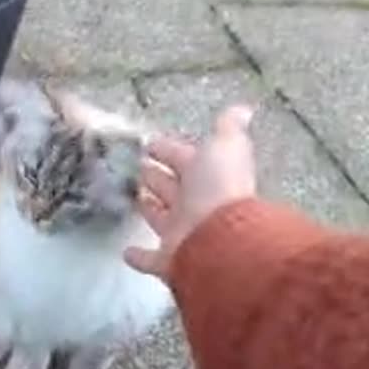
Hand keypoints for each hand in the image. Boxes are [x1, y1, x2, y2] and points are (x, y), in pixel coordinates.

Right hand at [125, 105, 257, 278]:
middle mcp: (194, 204)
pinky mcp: (168, 261)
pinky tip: (125, 251)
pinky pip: (150, 258)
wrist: (220, 241)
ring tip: (132, 197)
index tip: (149, 144)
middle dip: (154, 176)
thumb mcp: (226, 147)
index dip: (167, 150)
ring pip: (160, 218)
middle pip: (170, 187)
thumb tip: (243, 108)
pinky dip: (138, 256)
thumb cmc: (220, 188)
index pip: (183, 157)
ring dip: (148, 208)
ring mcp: (181, 233)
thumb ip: (229, 128)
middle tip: (136, 168)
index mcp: (205, 175)